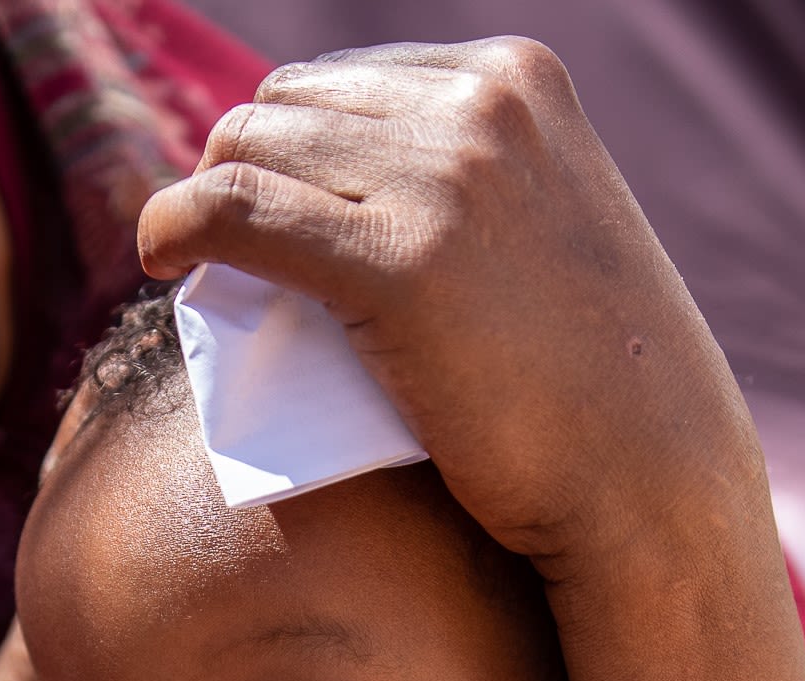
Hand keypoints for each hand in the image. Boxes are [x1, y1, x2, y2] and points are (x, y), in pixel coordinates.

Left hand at [139, 39, 767, 571]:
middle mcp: (480, 104)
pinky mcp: (398, 262)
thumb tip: (356, 196)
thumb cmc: (592, 389)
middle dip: (238, 175)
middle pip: (282, 108)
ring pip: (245, 150)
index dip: (282, 151)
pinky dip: (170, 226)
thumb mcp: (544, 235)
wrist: (647, 478)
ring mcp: (443, 176)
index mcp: (516, 79)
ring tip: (195, 269)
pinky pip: (230, 211)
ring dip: (202, 205)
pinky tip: (156, 259)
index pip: (341, 81)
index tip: (266, 221)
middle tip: (226, 261)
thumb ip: (472, 188)